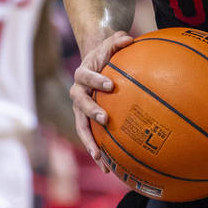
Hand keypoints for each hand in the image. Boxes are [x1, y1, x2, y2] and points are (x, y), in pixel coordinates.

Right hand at [69, 31, 134, 169]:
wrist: (93, 65)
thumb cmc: (106, 55)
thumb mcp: (110, 44)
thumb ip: (118, 40)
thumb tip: (130, 39)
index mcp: (82, 74)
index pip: (86, 76)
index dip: (96, 80)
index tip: (111, 85)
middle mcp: (77, 94)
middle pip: (80, 104)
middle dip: (91, 112)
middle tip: (105, 119)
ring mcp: (79, 111)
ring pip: (81, 128)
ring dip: (90, 142)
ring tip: (99, 157)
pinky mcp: (85, 123)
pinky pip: (90, 138)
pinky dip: (98, 152)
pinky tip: (108, 169)